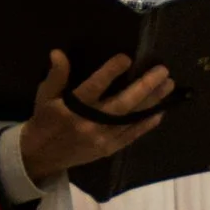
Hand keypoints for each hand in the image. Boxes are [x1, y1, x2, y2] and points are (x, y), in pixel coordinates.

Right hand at [18, 45, 175, 187]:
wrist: (41, 156)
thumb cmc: (44, 121)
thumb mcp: (44, 96)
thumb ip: (55, 75)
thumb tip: (58, 53)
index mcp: (73, 108)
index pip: (95, 87)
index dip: (110, 72)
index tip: (127, 58)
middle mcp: (90, 124)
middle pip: (123, 104)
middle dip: (145, 87)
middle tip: (163, 71)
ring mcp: (102, 139)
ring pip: (131, 119)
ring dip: (152, 102)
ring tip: (168, 86)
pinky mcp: (108, 149)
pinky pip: (131, 136)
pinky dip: (146, 124)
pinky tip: (160, 112)